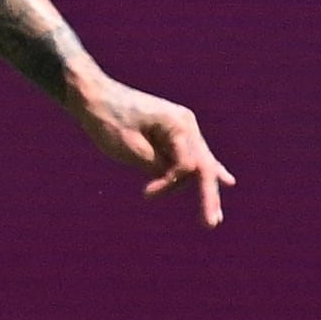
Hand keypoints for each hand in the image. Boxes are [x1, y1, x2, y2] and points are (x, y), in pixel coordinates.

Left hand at [71, 74, 235, 227]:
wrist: (93, 95)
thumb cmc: (110, 120)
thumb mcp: (132, 149)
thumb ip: (158, 166)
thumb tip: (177, 180)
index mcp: (179, 124)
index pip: (187, 165)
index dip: (169, 184)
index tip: (146, 194)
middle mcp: (186, 125)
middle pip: (203, 166)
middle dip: (208, 196)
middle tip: (211, 224)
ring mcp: (182, 128)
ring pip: (197, 164)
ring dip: (202, 189)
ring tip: (214, 217)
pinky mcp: (172, 134)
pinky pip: (190, 157)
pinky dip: (203, 172)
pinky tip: (227, 181)